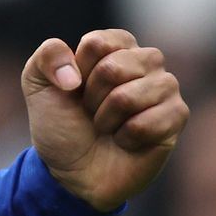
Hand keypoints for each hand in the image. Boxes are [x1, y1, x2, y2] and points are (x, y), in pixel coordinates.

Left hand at [22, 29, 188, 211]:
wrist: (72, 171)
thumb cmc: (61, 124)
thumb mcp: (38, 85)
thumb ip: (48, 56)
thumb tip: (74, 73)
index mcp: (117, 47)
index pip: (97, 43)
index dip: (77, 72)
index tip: (74, 89)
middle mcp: (146, 61)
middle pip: (114, 67)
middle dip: (92, 98)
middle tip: (92, 112)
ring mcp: (165, 88)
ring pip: (131, 95)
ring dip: (107, 119)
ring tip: (107, 127)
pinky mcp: (177, 116)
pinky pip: (150, 121)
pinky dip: (127, 137)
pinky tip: (125, 141)